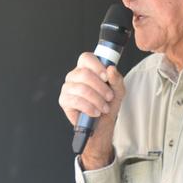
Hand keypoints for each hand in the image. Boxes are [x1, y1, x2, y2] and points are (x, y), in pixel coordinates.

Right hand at [58, 52, 125, 168]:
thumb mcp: (118, 91)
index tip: (106, 77)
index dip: (97, 66)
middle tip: (108, 97)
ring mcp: (67, 88)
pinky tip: (95, 112)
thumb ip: (116, 79)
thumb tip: (111, 69)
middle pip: (84, 73)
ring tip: (103, 107)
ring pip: (82, 88)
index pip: (86, 58)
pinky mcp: (64, 100)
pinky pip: (76, 101)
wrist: (102, 124)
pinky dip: (89, 107)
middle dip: (100, 87)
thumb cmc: (108, 104)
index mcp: (86, 68)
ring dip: (96, 99)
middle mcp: (74, 76)